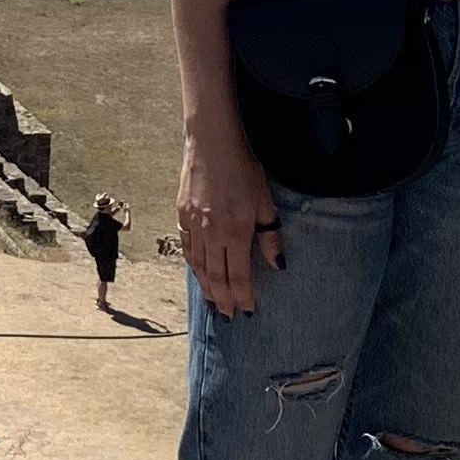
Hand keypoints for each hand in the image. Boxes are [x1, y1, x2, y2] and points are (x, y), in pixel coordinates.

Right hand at [177, 126, 283, 317]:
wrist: (212, 143)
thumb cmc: (243, 168)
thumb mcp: (264, 201)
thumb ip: (270, 235)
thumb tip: (278, 264)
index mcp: (235, 232)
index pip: (238, 275)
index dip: (243, 296)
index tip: (248, 310)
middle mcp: (211, 234)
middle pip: (216, 276)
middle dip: (222, 299)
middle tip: (227, 316)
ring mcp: (193, 225)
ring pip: (198, 266)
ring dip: (206, 287)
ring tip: (212, 301)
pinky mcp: (182, 215)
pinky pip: (187, 248)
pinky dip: (193, 265)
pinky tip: (198, 272)